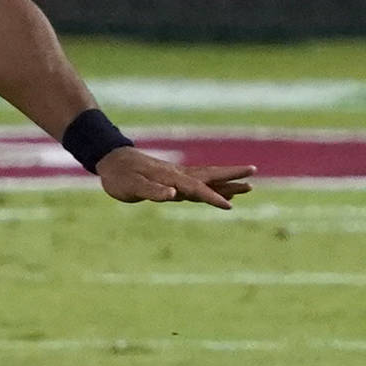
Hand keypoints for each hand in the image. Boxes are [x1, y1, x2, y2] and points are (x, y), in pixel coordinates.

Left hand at [95, 147, 254, 209]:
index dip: (213, 198)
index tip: (230, 206)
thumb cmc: (119, 175)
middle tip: (253, 175)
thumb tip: (173, 194)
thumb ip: (152, 191)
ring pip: (207, 179)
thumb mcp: (131, 186)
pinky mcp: (173, 179)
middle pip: (210, 176)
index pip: (196, 189)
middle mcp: (178, 175)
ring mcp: (177, 176)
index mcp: (170, 177)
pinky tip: (223, 190)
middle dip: (231, 177)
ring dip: (227, 182)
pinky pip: (198, 183)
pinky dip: (213, 186)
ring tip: (249, 185)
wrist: (111, 160)